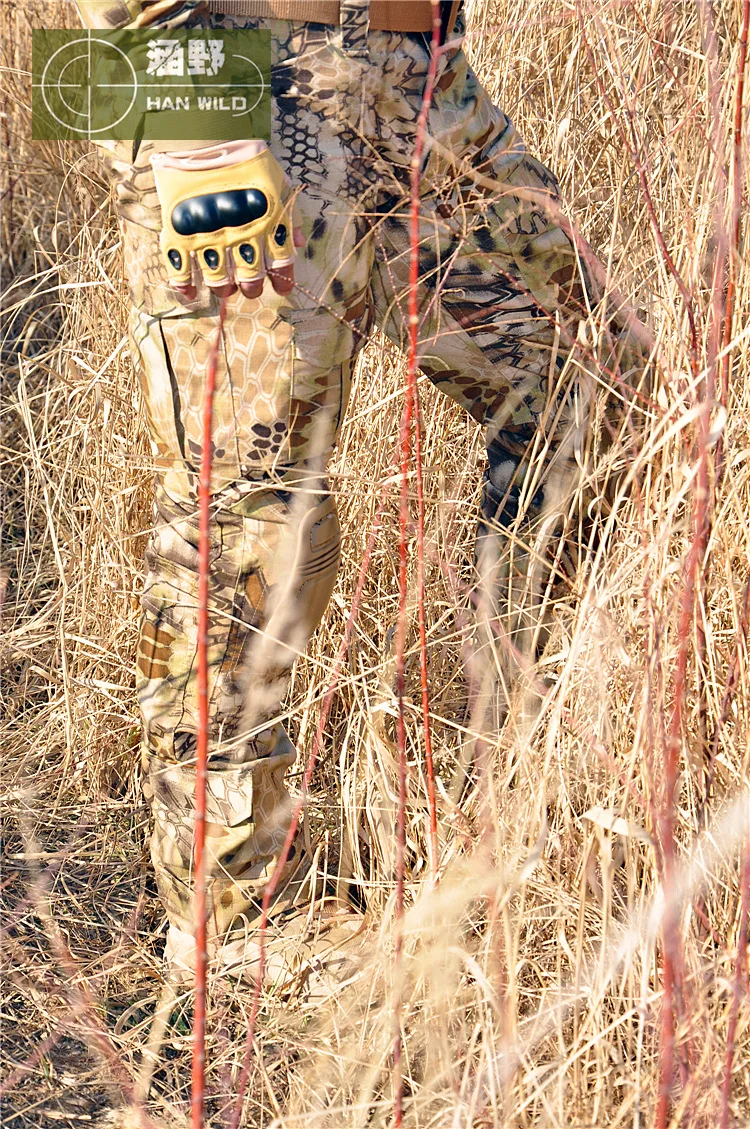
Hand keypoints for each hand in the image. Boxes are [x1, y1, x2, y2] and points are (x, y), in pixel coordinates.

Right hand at [151, 139, 303, 300]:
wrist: (200, 131)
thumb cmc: (242, 153)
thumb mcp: (274, 178)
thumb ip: (287, 212)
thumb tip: (299, 242)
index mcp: (267, 222)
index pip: (281, 263)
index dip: (282, 280)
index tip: (280, 288)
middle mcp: (239, 235)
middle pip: (250, 278)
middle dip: (251, 287)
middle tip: (249, 286)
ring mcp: (208, 236)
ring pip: (219, 280)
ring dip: (224, 288)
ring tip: (225, 287)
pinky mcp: (179, 233)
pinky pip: (181, 271)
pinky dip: (185, 287)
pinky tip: (192, 293)